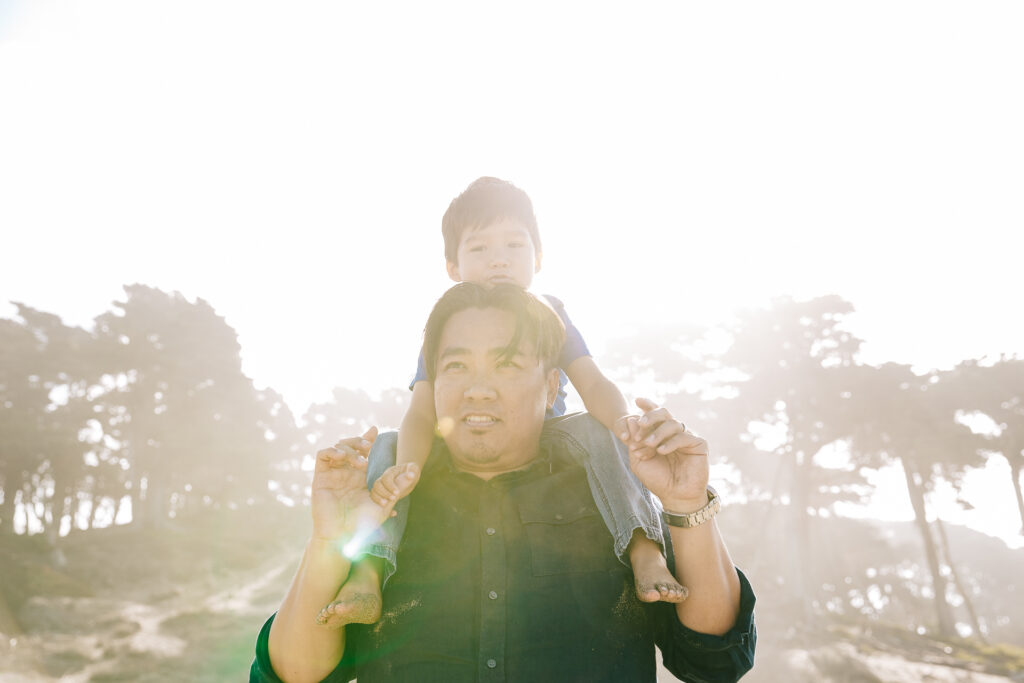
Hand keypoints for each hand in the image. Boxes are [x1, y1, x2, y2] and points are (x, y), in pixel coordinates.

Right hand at [311, 427, 407, 544]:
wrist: (343, 537)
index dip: (367, 439)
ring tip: (361, 462)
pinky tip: (343, 457)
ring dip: (349, 448)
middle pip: (349, 445)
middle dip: (359, 441)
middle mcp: (344, 473)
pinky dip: (332, 451)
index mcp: (358, 476)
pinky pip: (322, 456)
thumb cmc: (362, 525)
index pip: (362, 452)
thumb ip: (397, 485)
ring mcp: (332, 474)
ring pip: (337, 447)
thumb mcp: (384, 502)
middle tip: (369, 446)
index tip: (376, 430)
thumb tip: (413, 471)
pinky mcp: (320, 478)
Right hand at [370, 463, 420, 506]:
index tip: (398, 493)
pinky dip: (381, 507)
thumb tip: (411, 475)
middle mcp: (383, 479)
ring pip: (373, 492)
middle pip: (376, 484)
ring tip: (385, 506)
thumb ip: (413, 470)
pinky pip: (376, 501)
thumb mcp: (414, 469)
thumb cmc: (411, 472)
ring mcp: (382, 487)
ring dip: (377, 499)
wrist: (408, 476)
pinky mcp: (383, 495)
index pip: (386, 477)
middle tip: (393, 499)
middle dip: (383, 493)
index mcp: (391, 472)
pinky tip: (393, 513)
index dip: (390, 485)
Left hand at [625, 398, 709, 511]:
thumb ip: (634, 441)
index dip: (648, 406)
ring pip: (673, 424)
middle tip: (640, 423)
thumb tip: (631, 419)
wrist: (674, 496)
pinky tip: (661, 451)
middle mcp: (675, 432)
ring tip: (648, 444)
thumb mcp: (639, 460)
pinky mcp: (699, 444)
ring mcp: (688, 437)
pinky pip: (683, 436)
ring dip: (657, 432)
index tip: (637, 400)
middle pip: (665, 414)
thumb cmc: (657, 479)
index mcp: (661, 434)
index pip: (655, 416)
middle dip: (651, 416)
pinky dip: (670, 442)